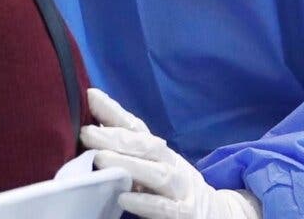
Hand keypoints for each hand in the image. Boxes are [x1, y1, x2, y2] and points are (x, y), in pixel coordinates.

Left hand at [80, 89, 260, 218]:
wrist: (216, 213)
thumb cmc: (171, 186)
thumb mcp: (149, 164)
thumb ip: (123, 144)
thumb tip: (92, 118)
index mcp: (160, 151)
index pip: (137, 128)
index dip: (115, 111)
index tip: (91, 96)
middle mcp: (172, 164)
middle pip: (147, 146)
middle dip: (116, 138)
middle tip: (86, 133)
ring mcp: (182, 188)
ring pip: (159, 174)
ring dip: (130, 165)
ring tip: (101, 160)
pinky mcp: (186, 213)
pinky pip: (168, 208)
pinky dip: (147, 203)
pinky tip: (125, 199)